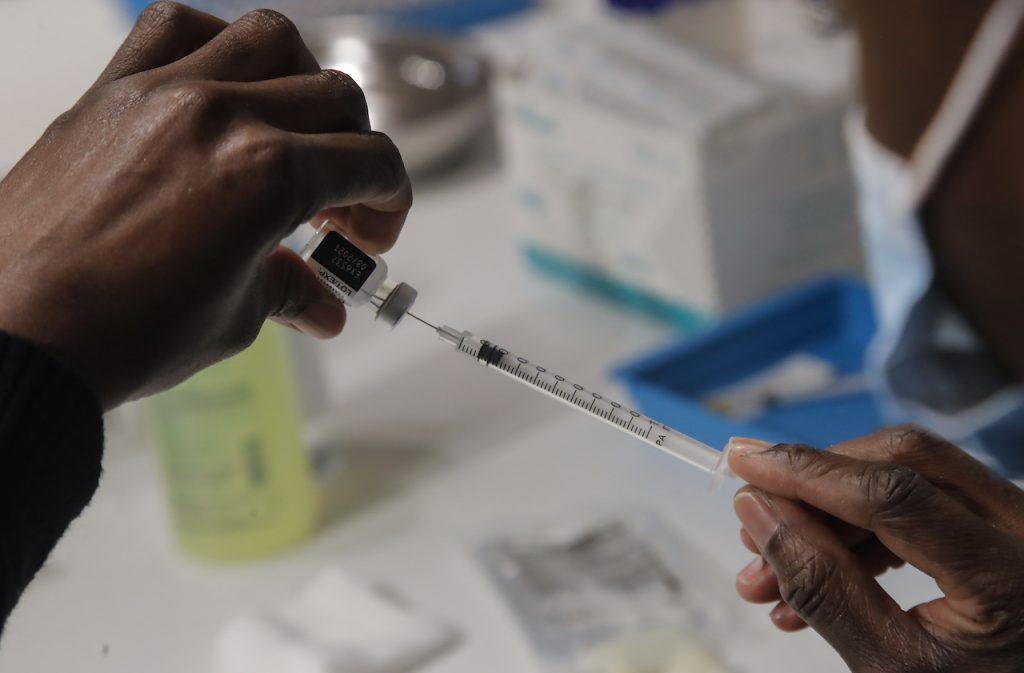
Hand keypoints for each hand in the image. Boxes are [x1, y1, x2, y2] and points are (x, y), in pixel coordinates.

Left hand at [0, 2, 410, 407]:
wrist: (16, 336)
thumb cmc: (124, 336)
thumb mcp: (236, 319)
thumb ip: (290, 291)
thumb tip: (323, 305)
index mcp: (268, 174)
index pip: (371, 162)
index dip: (393, 200)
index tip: (374, 234)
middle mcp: (224, 114)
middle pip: (336, 97)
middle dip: (359, 152)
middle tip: (340, 207)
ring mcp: (164, 91)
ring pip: (269, 39)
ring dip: (302, 82)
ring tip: (291, 131)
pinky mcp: (112, 92)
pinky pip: (174, 28)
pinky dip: (214, 45)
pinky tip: (221, 89)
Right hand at [728, 428, 1023, 672]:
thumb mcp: (888, 665)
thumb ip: (822, 589)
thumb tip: (755, 511)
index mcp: (1006, 574)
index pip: (894, 495)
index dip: (808, 472)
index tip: (742, 462)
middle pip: (903, 461)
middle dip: (814, 488)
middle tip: (753, 527)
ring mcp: (1017, 519)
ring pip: (908, 476)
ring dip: (829, 517)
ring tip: (771, 575)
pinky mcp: (1000, 522)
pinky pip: (924, 499)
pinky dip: (861, 529)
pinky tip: (818, 569)